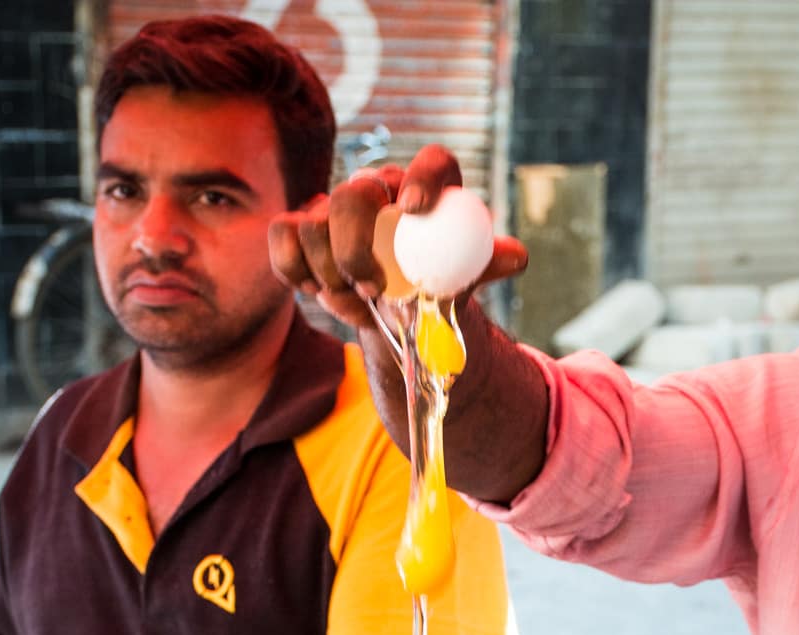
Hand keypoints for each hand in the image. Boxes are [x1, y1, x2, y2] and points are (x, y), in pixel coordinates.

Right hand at [267, 144, 526, 328]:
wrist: (403, 306)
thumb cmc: (438, 282)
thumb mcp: (465, 276)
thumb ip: (487, 263)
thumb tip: (514, 256)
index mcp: (428, 189)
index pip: (433, 162)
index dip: (422, 177)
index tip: (413, 209)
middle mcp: (378, 189)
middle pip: (351, 195)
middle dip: (353, 245)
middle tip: (372, 288)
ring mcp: (333, 208)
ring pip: (312, 225)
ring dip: (330, 276)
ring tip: (359, 307)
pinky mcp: (300, 230)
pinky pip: (283, 238)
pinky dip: (294, 269)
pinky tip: (317, 291)